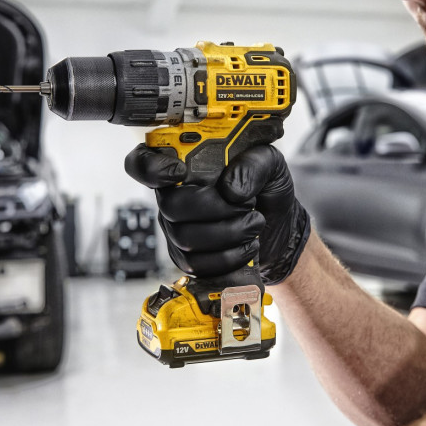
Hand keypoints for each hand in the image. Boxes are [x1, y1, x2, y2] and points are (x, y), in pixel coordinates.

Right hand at [124, 142, 310, 284]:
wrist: (281, 227)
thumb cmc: (267, 189)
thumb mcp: (270, 164)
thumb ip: (253, 165)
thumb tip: (230, 189)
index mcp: (185, 163)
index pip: (144, 161)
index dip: (152, 167)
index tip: (179, 171)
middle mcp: (173, 195)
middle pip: (169, 205)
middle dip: (214, 208)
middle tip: (245, 205)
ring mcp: (176, 228)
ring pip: (184, 237)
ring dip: (228, 234)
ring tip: (253, 225)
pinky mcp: (187, 257)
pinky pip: (196, 264)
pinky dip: (228, 257)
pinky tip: (247, 246)